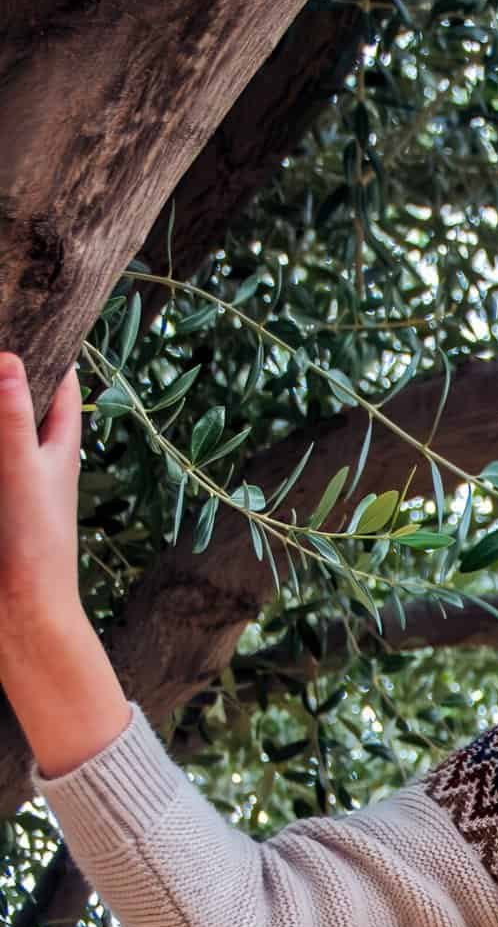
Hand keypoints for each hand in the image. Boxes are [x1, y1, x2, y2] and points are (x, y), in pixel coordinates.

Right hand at [0, 351, 84, 627]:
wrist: (21, 615)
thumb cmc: (34, 543)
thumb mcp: (22, 470)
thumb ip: (13, 417)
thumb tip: (8, 358)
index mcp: (60, 450)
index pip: (63, 387)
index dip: (53, 350)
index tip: (39, 312)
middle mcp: (40, 463)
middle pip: (26, 405)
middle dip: (10, 376)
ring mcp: (15, 486)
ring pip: (6, 436)